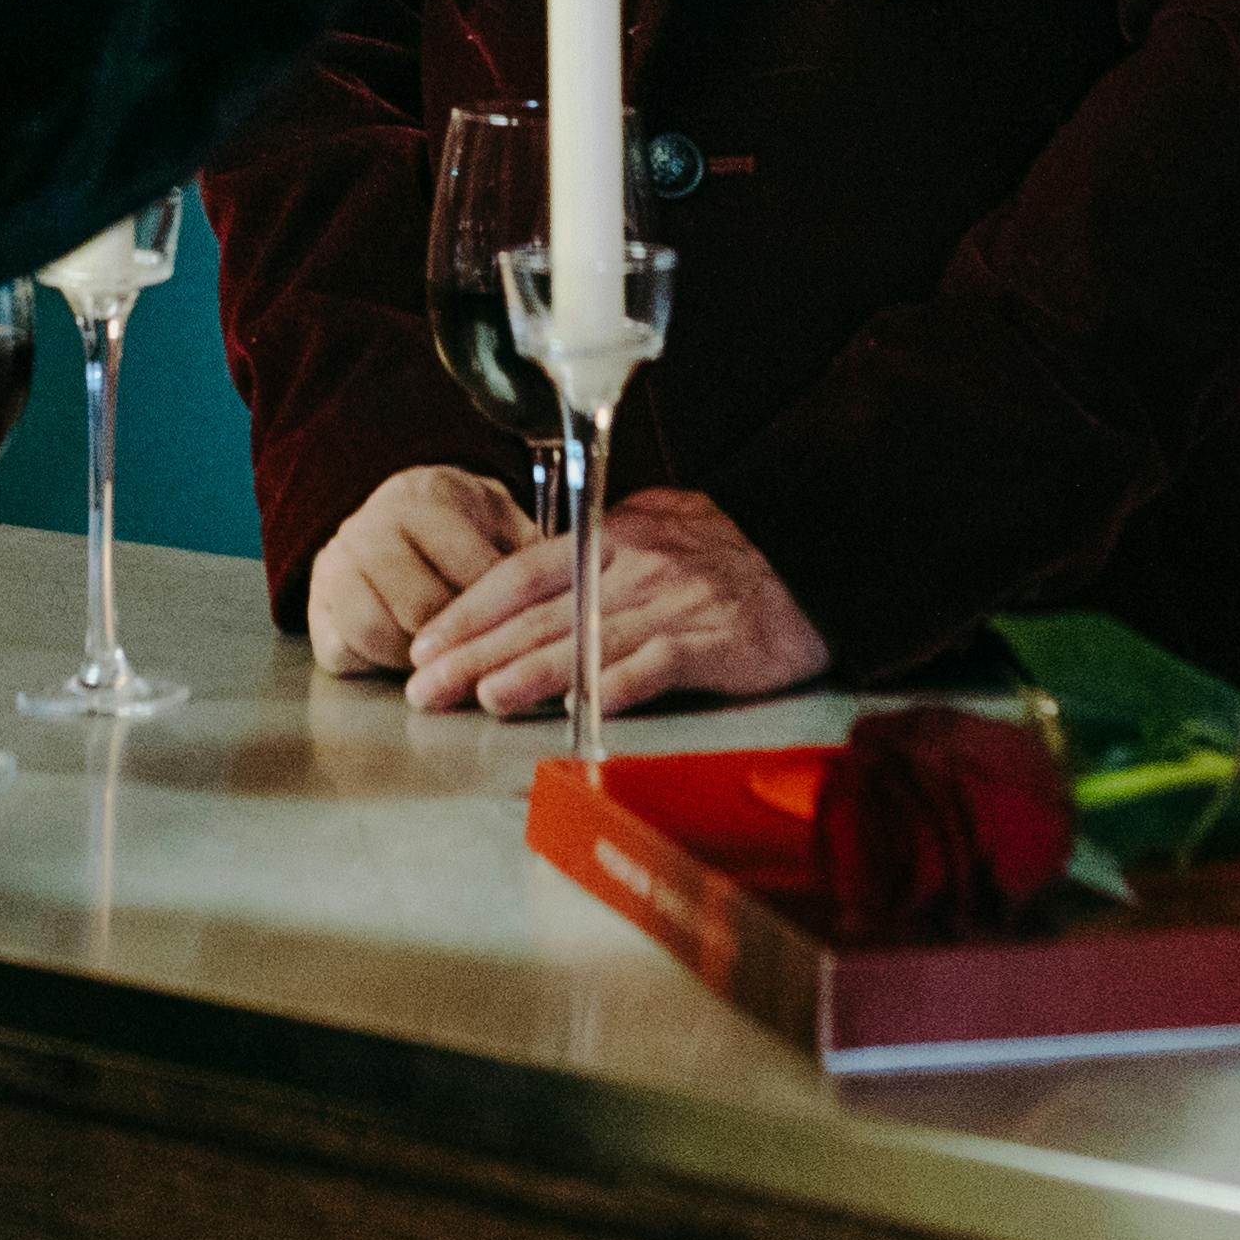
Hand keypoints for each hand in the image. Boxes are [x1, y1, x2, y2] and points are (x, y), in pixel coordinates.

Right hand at [305, 464, 534, 676]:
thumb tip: (568, 596)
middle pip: (421, 608)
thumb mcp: (501, 525)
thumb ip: (530, 554)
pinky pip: (345, 651)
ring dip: (415, 658)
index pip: (469, 570)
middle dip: (459, 642)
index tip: (522, 631)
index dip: (501, 611)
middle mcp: (369, 525)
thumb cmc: (462, 534)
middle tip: (484, 653)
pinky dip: (379, 664)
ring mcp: (336, 566)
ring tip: (445, 656)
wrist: (394, 524)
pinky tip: (406, 657)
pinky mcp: (317, 608)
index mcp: (423, 498)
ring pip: (376, 631)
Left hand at [401, 488, 828, 717]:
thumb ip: (595, 556)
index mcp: (610, 538)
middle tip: (423, 686)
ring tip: (480, 696)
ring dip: (529, 671)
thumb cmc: (728, 554)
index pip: (520, 574)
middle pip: (538, 613)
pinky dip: (616, 683)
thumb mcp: (653, 533)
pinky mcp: (715, 640)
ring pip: (586, 639)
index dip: (467, 610)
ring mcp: (673, 602)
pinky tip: (578, 706)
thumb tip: (530, 582)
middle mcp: (632, 566)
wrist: (817, 556)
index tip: (422, 644)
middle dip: (473, 651)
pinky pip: (657, 662)